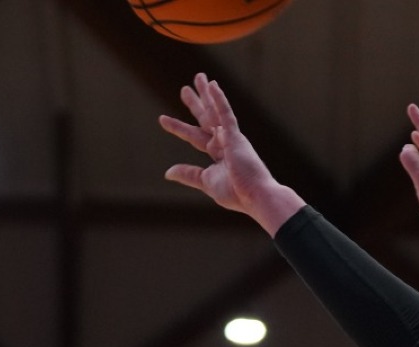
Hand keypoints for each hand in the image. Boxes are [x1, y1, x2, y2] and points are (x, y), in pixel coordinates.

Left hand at [160, 73, 300, 232]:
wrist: (256, 197)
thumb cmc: (237, 193)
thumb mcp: (207, 182)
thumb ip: (189, 174)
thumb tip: (168, 172)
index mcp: (219, 155)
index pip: (195, 137)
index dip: (179, 127)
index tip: (162, 119)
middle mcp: (225, 143)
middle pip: (206, 119)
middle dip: (196, 103)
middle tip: (185, 89)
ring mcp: (231, 138)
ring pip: (215, 112)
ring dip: (207, 94)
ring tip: (199, 77)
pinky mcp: (236, 137)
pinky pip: (226, 114)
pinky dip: (219, 100)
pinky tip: (212, 85)